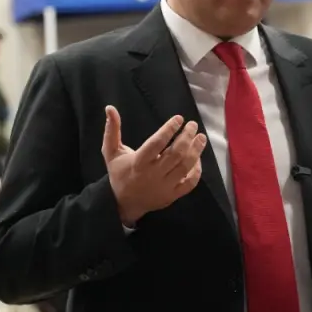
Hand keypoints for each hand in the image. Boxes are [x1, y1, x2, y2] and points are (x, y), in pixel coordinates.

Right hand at [103, 107, 207, 227]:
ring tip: (201, 137)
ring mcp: (164, 186)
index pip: (156, 143)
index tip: (179, 118)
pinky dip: (197, 170)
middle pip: (175, 154)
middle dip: (186, 137)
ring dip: (196, 151)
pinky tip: (198, 158)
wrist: (123, 204)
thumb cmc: (119, 173)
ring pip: (185, 167)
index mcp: (138, 163)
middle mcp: (153, 175)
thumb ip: (112, 130)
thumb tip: (110, 108)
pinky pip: (190, 183)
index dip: (169, 129)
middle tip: (192, 125)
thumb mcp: (111, 152)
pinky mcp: (172, 195)